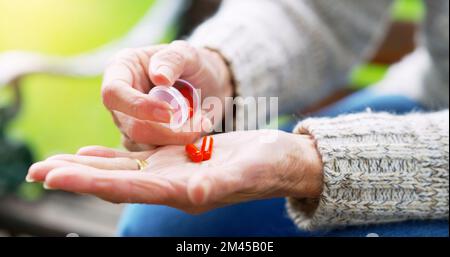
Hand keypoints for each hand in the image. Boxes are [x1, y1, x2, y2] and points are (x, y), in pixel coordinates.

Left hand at [26, 130, 322, 213]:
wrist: (280, 161)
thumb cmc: (270, 166)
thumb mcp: (248, 172)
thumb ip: (220, 183)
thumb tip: (194, 192)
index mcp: (183, 191)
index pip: (128, 188)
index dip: (90, 183)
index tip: (55, 178)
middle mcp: (170, 185)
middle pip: (114, 182)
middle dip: (75, 177)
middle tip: (36, 171)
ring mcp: (171, 172)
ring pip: (119, 171)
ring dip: (84, 168)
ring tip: (52, 163)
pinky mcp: (175, 159)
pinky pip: (134, 159)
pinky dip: (108, 157)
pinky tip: (89, 153)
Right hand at [102, 40, 232, 148]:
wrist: (206, 85)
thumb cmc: (192, 64)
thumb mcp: (187, 54)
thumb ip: (173, 59)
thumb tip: (160, 76)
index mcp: (121, 70)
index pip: (114, 93)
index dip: (139, 107)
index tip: (171, 112)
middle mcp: (120, 100)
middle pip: (131, 127)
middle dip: (167, 132)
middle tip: (200, 125)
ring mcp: (129, 123)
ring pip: (145, 145)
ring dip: (178, 140)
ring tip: (203, 122)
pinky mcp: (143, 141)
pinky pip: (156, 154)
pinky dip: (179, 146)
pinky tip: (196, 131)